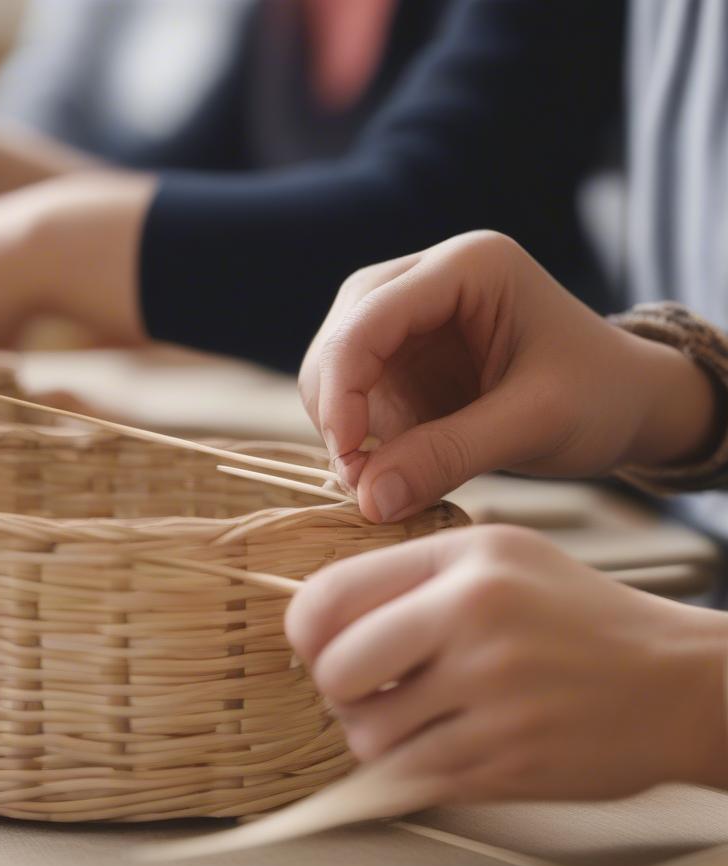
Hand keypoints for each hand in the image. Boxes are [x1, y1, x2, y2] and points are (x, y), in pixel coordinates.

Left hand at [286, 525, 727, 801]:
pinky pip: (409, 778)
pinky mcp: (507, 761)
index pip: (328, 596)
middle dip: (336, 690)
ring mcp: (492, 695)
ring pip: (367, 736)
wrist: (676, 682)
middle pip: (336, 672)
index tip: (319, 646)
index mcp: (465, 561)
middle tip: (364, 691)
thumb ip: (410, 575)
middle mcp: (474, 620)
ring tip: (410, 721)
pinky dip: (406, 770)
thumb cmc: (575, 616)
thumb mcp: (498, 558)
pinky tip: (437, 747)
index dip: (305, 631)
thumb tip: (316, 620)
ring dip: (373, 736)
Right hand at [299, 231, 718, 522]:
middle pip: (339, 337)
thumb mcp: (536, 425)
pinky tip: (394, 466)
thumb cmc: (602, 397)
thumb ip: (449, 456)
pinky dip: (361, 436)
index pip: (369, 318)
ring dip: (345, 427)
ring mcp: (411, 316)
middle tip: (361, 481)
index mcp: (468, 266)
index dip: (342, 390)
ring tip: (382, 480)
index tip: (349, 462)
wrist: (629, 403)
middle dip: (337, 410)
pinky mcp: (405, 357)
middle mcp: (428, 277)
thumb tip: (367, 501)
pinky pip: (356, 395)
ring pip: (335, 367)